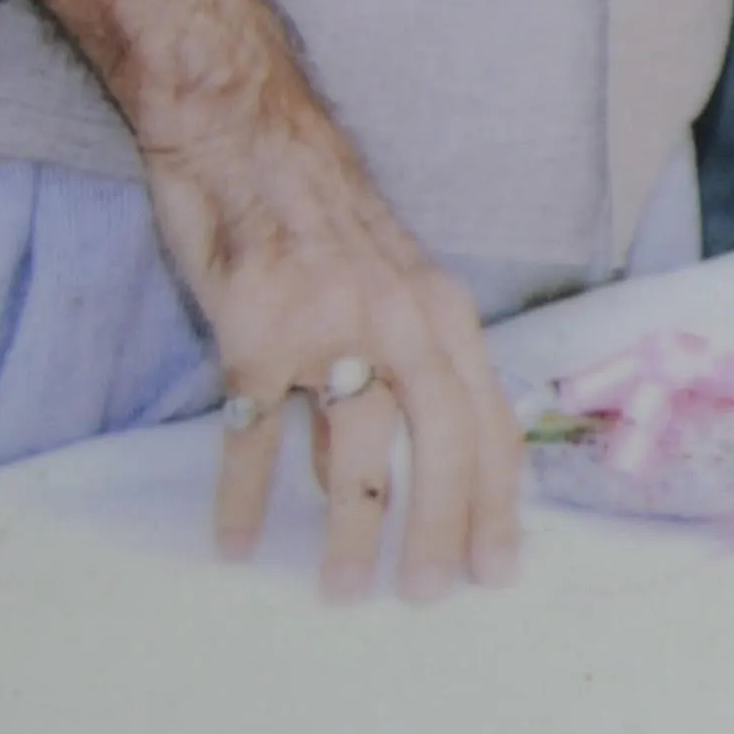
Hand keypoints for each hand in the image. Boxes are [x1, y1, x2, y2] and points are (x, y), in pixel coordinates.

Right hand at [31, 0, 518, 604]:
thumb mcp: (393, 281)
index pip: (490, 422)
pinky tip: (232, 541)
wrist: (245, 133)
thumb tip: (413, 463)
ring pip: (352, 456)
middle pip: (438, 450)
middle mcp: (400, 320)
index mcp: (443, 311)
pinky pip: (250, 438)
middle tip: (427, 600)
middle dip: (439, 535)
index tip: (502, 567)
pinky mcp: (254, 335)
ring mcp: (327, 328)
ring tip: (337, 590)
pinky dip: (240, 498)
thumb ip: (413, 360)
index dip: (500, 500)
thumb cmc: (321, 219)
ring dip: (347, 534)